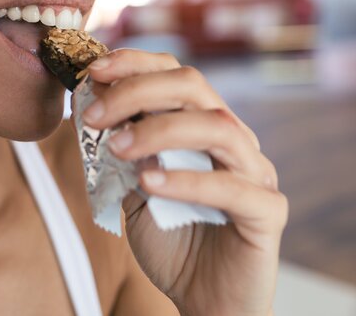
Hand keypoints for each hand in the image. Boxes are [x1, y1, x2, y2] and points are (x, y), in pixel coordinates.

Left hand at [80, 49, 287, 315]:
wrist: (206, 302)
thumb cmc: (173, 241)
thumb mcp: (133, 189)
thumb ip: (120, 153)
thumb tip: (88, 109)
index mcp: (203, 127)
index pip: (175, 75)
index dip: (134, 64)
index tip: (92, 71)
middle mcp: (233, 140)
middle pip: (194, 87)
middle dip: (138, 91)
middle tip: (95, 116)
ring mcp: (255, 172)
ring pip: (217, 127)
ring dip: (159, 130)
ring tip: (117, 147)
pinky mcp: (267, 211)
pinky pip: (232, 187)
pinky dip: (187, 180)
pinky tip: (149, 183)